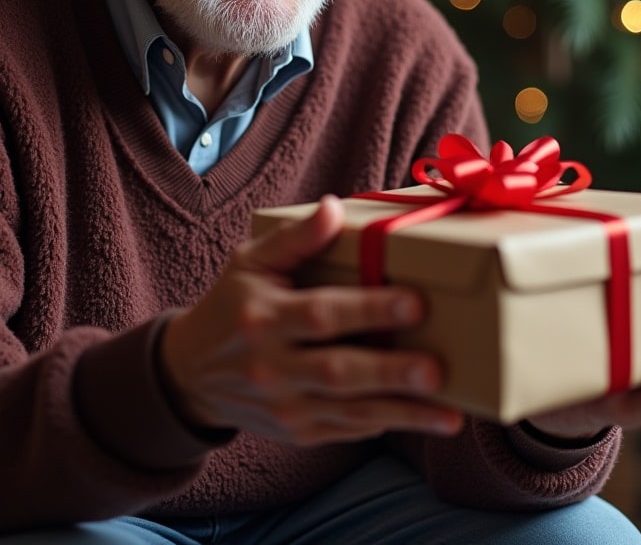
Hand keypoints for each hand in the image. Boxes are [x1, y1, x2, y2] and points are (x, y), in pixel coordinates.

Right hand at [157, 195, 465, 444]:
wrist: (191, 374)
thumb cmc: (233, 306)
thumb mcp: (251, 263)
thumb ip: (295, 239)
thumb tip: (334, 207)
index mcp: (263, 318)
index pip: (320, 314)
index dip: (368, 309)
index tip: (416, 302)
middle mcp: (271, 366)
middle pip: (337, 372)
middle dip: (390, 372)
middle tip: (437, 369)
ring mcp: (284, 405)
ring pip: (349, 413)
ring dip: (403, 413)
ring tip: (449, 414)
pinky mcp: (296, 432)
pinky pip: (345, 431)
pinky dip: (384, 426)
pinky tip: (422, 420)